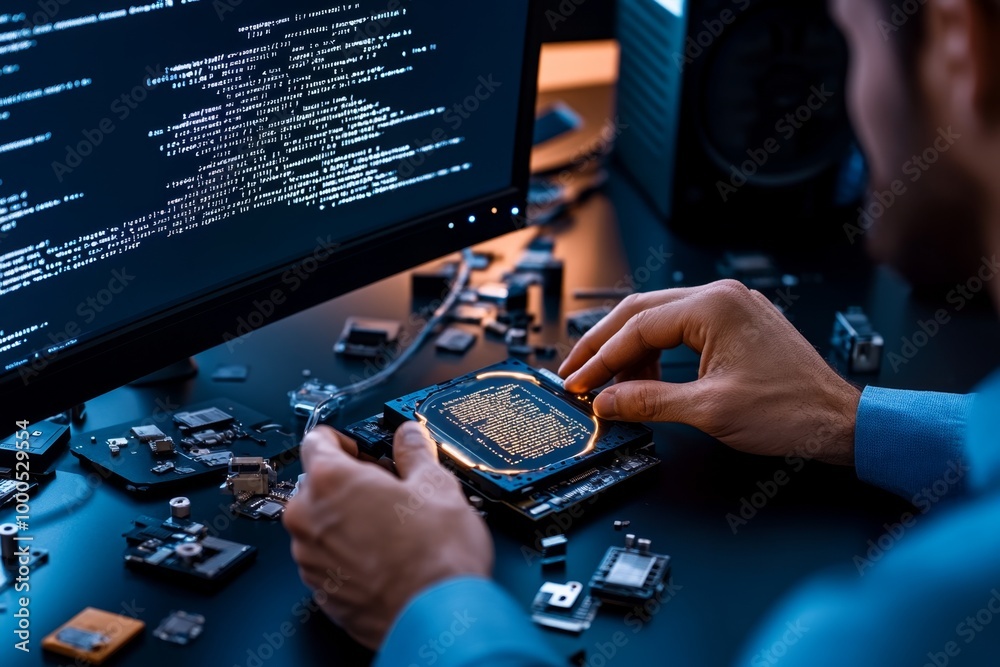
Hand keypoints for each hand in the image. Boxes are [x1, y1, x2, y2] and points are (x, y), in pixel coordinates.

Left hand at [282, 422, 492, 648]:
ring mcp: (310, 559)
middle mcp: (308, 519)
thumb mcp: (435, 485)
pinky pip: (328, 558)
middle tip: (389, 491)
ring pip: (322, 523)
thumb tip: (409, 437)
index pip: (317, 440)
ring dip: (348, 520)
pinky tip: (385, 556)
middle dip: (350, 484)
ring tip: (392, 529)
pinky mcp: (320, 590)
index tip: (364, 450)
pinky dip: (349, 553)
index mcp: (330, 482)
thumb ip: (414, 452)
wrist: (436, 617)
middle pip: (318, 484)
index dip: (344, 440)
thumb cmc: (435, 556)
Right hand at [559, 280, 861, 464]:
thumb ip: (648, 401)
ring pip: (658, 321)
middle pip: (640, 312)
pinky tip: (646, 380)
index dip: (601, 358)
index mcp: (713, 306)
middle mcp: (720, 297)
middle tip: (576, 373)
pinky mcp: (734, 326)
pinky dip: (656, 355)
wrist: (838, 422)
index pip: (637, 325)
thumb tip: (607, 401)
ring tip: (613, 388)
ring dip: (630, 353)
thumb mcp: (708, 410)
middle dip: (604, 346)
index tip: (578, 382)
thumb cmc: (790, 410)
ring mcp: (729, 308)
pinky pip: (681, 331)